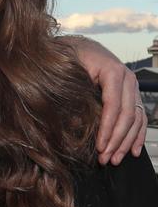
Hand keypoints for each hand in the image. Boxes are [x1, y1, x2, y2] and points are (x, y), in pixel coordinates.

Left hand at [69, 37, 145, 163]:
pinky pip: (139, 117)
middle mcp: (127, 78)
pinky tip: (133, 151)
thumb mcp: (67, 68)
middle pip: (127, 115)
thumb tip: (72, 121)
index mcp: (112, 71)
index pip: (113, 105)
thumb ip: (71, 90)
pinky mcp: (132, 94)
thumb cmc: (69, 56)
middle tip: (105, 159)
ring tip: (114, 160)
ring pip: (135, 118)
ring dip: (126, 142)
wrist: (79, 46)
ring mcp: (132, 87)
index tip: (99, 147)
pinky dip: (137, 135)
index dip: (107, 128)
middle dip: (116, 140)